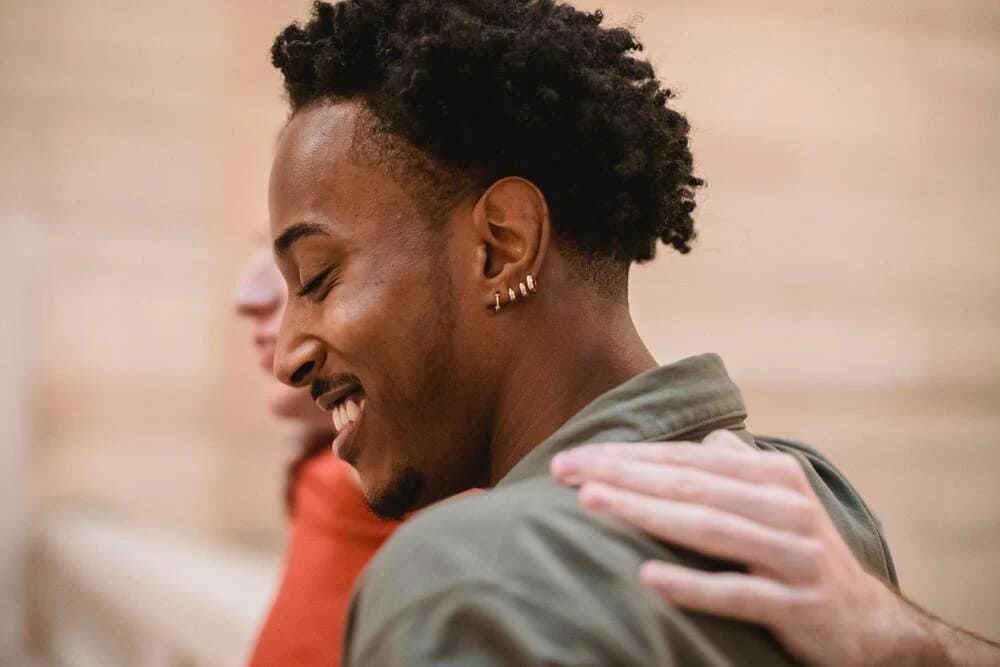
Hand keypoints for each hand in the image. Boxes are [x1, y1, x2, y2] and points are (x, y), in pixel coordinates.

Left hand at [550, 430, 935, 666]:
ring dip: (646, 513)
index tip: (572, 458)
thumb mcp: (778, 502)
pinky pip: (739, 594)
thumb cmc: (802, 553)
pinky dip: (693, 585)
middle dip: (622, 474)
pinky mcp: (799, 605)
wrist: (870, 624)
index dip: (627, 456)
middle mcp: (786, 506)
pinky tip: (647, 578)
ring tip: (592, 503)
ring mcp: (795, 555)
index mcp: (773, 475)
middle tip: (564, 470)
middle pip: (690, 484)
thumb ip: (740, 468)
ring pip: (710, 529)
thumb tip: (710, 437)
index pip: (686, 459)